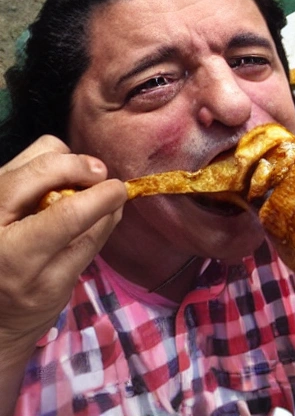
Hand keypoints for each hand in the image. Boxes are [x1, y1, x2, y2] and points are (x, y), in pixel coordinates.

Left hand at [0, 135, 126, 357]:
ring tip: (78, 185)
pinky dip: (56, 164)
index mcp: (14, 255)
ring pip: (40, 150)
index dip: (101, 197)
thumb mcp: (63, 283)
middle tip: (103, 180)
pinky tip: (59, 187)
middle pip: (46, 167)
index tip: (122, 191)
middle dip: (84, 167)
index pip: (66, 215)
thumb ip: (91, 239)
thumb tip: (116, 202)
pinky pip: (32, 155)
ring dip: (69, 163)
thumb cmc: (26, 303)